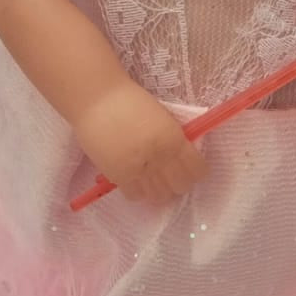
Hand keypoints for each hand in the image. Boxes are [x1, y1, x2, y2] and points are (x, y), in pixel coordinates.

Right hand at [75, 78, 206, 205]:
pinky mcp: (118, 176)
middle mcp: (161, 156)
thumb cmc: (131, 101)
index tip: (188, 169)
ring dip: (159, 190)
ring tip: (152, 179)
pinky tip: (135, 179)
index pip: (197, 171)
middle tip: (170, 175)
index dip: (195, 173)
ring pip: (159, 196)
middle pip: (180, 187)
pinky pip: (136, 196)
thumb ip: (174, 139)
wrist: (98, 99)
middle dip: (178, 183)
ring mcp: (140, 169)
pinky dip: (138, 191)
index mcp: (175, 138)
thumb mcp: (163, 118)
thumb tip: (181, 159)